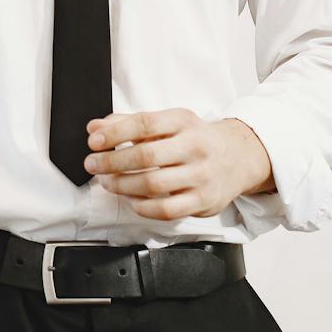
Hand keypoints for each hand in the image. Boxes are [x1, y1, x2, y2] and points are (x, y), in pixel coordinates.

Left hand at [83, 109, 275, 220]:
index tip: (93, 141)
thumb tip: (95, 127)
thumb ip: (129, 123)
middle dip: (112, 161)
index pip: (144, 124)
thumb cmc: (195, 139)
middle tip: (92, 164)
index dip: (114, 133)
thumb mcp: (168, 122)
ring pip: (153, 185)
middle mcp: (195, 147)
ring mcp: (201, 175)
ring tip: (107, 182)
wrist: (238, 157)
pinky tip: (131, 199)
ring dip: (122, 185)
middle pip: (146, 156)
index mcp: (183, 121)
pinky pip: (166, 210)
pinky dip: (142, 206)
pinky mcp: (203, 201)